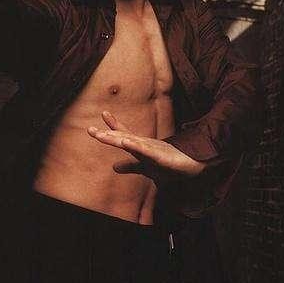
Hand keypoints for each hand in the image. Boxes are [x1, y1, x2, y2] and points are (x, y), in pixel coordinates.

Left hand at [87, 110, 206, 181]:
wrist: (193, 166)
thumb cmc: (170, 165)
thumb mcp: (146, 167)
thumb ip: (130, 166)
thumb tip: (113, 167)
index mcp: (140, 146)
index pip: (123, 134)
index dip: (111, 126)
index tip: (102, 115)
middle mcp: (144, 145)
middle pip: (123, 137)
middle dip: (107, 133)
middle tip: (90, 130)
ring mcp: (152, 150)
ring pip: (132, 143)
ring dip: (118, 139)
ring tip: (103, 136)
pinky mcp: (160, 157)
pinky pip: (147, 152)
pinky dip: (136, 146)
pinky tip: (126, 142)